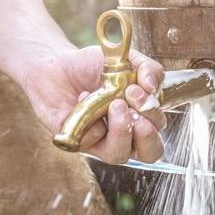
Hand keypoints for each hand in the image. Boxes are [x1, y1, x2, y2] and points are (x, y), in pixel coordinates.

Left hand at [23, 46, 165, 163]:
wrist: (57, 65)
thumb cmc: (92, 66)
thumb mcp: (125, 60)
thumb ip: (147, 67)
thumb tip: (153, 86)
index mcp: (139, 115)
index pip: (158, 127)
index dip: (153, 114)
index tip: (138, 90)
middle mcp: (124, 132)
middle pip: (150, 152)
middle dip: (146, 133)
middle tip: (131, 107)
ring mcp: (101, 141)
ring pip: (120, 155)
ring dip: (122, 132)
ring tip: (114, 106)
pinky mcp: (78, 142)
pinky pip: (90, 141)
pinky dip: (89, 119)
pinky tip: (83, 97)